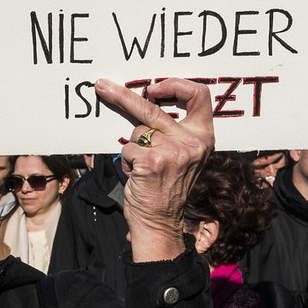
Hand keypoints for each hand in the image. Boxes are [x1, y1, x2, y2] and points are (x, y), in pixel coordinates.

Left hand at [95, 78, 213, 262]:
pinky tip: (138, 175)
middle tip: (103, 87)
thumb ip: (174, 130)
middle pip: (153, 107)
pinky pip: (128, 148)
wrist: (160, 222)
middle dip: (123, 95)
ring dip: (133, 147)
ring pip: (137, 131)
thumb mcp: (183, 155)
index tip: (154, 89)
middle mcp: (192, 143)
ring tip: (143, 167)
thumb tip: (148, 99)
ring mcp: (172, 151)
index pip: (199, 95)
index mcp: (203, 137)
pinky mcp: (152, 160)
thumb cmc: (167, 187)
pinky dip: (127, 161)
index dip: (175, 85)